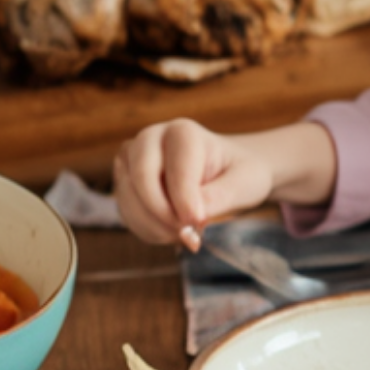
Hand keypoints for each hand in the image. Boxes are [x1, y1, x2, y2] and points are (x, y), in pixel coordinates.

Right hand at [112, 119, 280, 244]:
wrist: (227, 173)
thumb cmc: (239, 173)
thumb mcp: (244, 183)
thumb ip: (219, 197)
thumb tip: (191, 216)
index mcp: (182, 133)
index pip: (174, 170)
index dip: (184, 202)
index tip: (200, 224)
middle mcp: (150, 140)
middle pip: (140, 179)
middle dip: (163, 215)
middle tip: (189, 236)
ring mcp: (132, 161)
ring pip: (128, 199)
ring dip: (156, 227)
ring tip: (186, 235)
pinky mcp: (125, 184)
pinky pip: (127, 213)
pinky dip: (149, 230)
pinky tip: (173, 231)